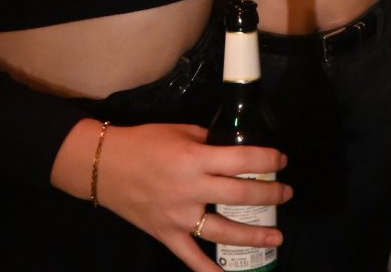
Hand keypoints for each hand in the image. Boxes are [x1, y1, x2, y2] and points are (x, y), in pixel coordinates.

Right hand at [53, 120, 290, 271]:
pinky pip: (190, 257)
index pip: (243, 161)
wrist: (104, 165)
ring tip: (277, 237)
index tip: (282, 161)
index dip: (268, 160)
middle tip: (286, 194)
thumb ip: (209, 141)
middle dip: (270, 195)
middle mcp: (191, 190)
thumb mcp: (181, 131)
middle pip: (241, 196)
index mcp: (195, 160)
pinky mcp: (166, 234)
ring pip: (223, 231)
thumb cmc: (144, 142)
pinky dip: (208, 271)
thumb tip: (236, 148)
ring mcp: (178, 216)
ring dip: (253, 235)